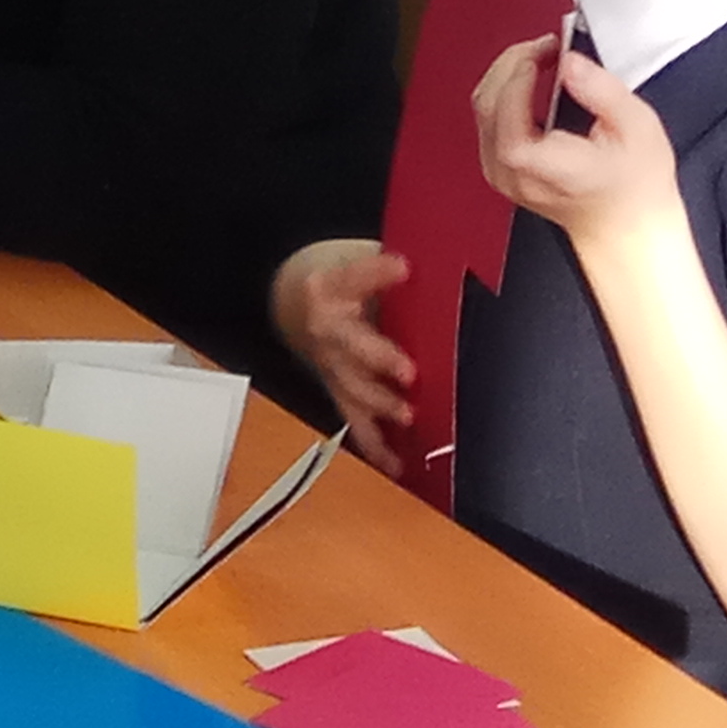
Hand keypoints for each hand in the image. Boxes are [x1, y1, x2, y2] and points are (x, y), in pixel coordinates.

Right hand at [272, 238, 414, 475]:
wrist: (294, 307)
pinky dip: (376, 447)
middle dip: (378, 358)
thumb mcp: (353, 262)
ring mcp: (330, 367)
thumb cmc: (338, 284)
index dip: (376, 273)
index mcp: (328, 288)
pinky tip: (397, 464)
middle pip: (349, 345)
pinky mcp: (338, 393)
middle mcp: (325, 330)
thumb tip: (432, 265)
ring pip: (351, 388)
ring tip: (408, 416)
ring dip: (379, 404)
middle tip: (408, 372)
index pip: (351, 277)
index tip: (402, 267)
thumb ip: (384, 269)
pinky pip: (355, 423)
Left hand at [474, 38, 687, 257]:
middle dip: (514, 62)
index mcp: (538, 165)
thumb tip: (570, 64)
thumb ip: (602, 91)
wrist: (627, 229)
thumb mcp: (637, 129)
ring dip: (509, 74)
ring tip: (543, 57)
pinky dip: (507, 91)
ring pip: (483, 108)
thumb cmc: (635, 186)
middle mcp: (509, 172)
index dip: (520, 70)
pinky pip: (489, 119)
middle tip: (546, 46)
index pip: (504, 108)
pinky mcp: (500, 169)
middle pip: (487, 101)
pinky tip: (533, 80)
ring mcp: (500, 173)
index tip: (547, 49)